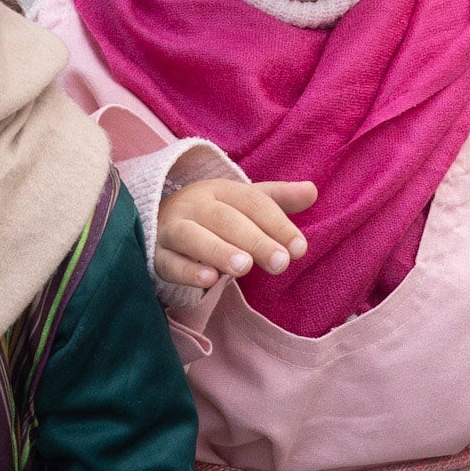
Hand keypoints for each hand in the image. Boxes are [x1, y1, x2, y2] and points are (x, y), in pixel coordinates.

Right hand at [156, 176, 317, 291]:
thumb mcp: (243, 204)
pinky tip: (208, 280)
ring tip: (244, 267)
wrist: (156, 225)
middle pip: (225, 219)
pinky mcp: (156, 256)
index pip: (252, 202)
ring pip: (193, 237)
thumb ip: (278, 200)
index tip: (299, 248)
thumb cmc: (212, 217)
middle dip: (255, 240)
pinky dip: (187, 271)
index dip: (277, 223)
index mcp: (220, 190)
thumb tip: (312, 190)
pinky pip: (169, 263)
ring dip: (219, 250)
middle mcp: (194, 206)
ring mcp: (172, 230)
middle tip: (280, 263)